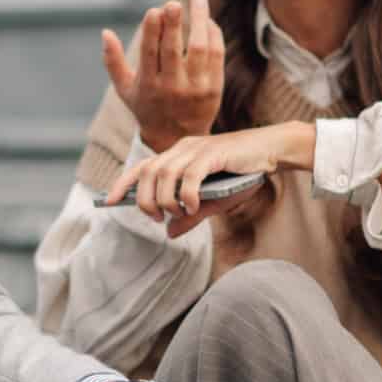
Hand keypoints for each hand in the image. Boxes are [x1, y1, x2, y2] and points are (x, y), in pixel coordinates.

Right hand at [102, 0, 223, 153]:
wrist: (176, 138)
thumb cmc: (147, 106)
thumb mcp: (124, 88)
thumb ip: (113, 61)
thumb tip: (105, 32)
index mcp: (148, 85)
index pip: (149, 53)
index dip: (151, 30)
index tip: (154, 10)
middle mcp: (171, 87)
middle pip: (173, 49)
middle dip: (173, 24)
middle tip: (174, 2)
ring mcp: (194, 88)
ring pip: (199, 49)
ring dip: (200, 22)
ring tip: (198, 1)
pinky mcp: (214, 88)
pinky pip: (216, 56)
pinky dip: (213, 35)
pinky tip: (208, 21)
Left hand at [103, 121, 316, 236]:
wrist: (271, 151)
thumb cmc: (242, 174)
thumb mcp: (213, 201)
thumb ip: (190, 216)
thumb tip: (169, 233)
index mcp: (177, 155)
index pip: (142, 167)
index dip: (123, 183)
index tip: (109, 201)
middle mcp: (181, 148)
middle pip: (147, 172)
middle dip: (145, 199)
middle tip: (156, 217)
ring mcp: (196, 148)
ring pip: (164, 174)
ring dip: (166, 200)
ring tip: (179, 213)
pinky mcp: (212, 152)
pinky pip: (189, 175)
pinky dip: (187, 194)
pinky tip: (194, 206)